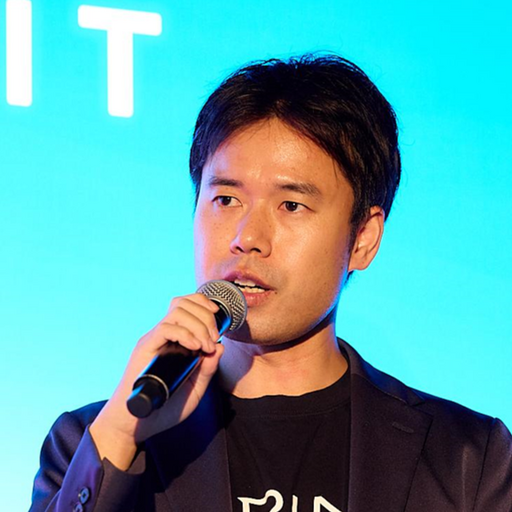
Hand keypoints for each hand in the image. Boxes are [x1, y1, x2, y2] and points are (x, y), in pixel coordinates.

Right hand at [89, 293, 222, 469]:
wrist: (136, 425)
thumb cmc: (164, 409)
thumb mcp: (195, 390)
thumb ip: (207, 370)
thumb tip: (220, 347)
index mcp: (174, 339)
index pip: (186, 305)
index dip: (203, 304)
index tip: (218, 317)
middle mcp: (163, 335)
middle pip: (184, 303)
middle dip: (206, 316)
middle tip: (213, 339)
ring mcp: (154, 340)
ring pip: (177, 311)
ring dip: (198, 324)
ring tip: (205, 346)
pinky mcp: (145, 349)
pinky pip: (165, 328)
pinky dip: (184, 333)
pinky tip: (194, 347)